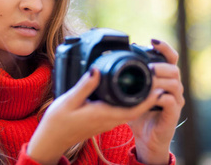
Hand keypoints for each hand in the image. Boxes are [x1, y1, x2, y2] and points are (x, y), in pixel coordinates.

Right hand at [27, 68, 164, 164]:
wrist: (52, 140)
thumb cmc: (58, 122)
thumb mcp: (69, 101)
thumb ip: (84, 86)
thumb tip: (97, 70)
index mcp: (103, 114)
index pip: (134, 108)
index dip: (149, 98)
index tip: (158, 84)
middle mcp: (109, 120)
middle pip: (137, 109)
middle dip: (150, 96)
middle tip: (158, 78)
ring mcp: (107, 122)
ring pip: (132, 111)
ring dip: (143, 99)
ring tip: (149, 82)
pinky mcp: (104, 121)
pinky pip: (124, 112)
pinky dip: (132, 102)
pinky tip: (131, 91)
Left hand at [128, 39, 183, 164]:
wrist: (146, 138)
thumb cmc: (140, 113)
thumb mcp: (131, 92)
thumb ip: (127, 78)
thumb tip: (111, 61)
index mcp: (164, 78)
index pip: (170, 58)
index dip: (164, 47)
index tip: (152, 41)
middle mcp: (173, 87)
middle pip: (174, 69)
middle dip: (160, 65)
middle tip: (147, 67)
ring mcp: (175, 101)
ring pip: (175, 84)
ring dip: (160, 80)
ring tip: (148, 79)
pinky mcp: (174, 114)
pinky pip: (171, 102)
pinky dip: (162, 97)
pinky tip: (153, 96)